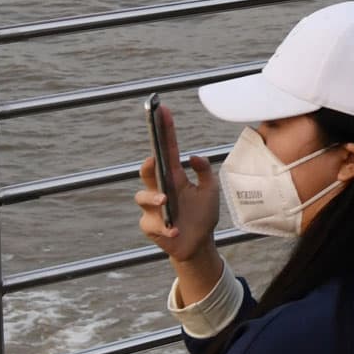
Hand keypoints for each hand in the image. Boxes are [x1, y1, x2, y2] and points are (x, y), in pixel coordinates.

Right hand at [135, 105, 223, 296]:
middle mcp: (160, 189)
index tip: (162, 110)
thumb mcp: (210, 190)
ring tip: (166, 202)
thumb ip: (205, 171)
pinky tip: (176, 231)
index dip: (164, 130)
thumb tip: (193, 157)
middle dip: (147, 165)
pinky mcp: (149, 226)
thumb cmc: (203, 214)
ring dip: (154, 199)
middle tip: (153, 160)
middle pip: (146, 171)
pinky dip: (166, 228)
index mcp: (174, 177)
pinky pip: (152, 224)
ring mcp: (152, 208)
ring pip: (142, 197)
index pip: (167, 149)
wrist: (198, 243)